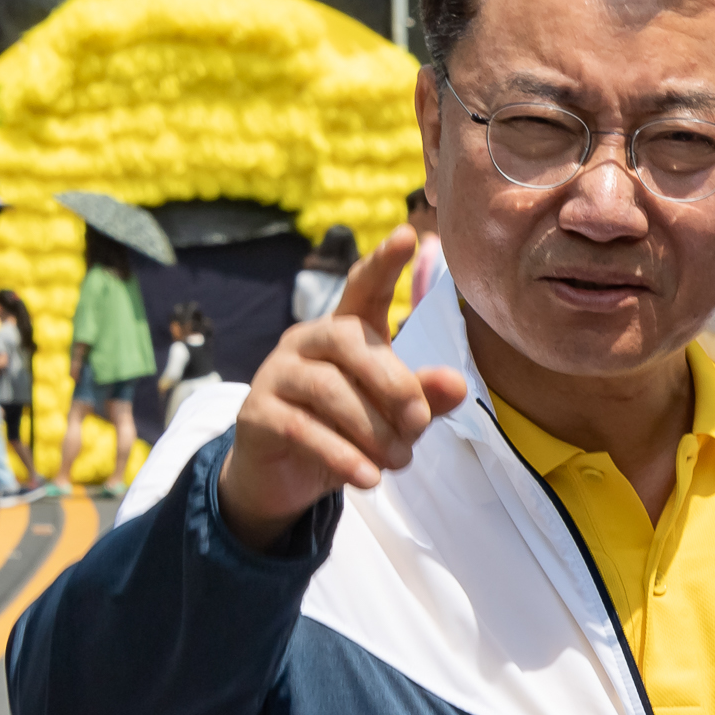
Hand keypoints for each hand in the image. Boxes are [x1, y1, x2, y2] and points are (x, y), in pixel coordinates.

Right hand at [218, 228, 466, 552]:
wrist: (285, 477)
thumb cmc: (349, 432)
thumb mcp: (393, 417)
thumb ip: (423, 398)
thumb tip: (457, 383)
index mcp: (344, 331)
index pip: (362, 288)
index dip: (382, 263)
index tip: (406, 235)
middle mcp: (306, 341)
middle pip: (350, 340)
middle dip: (394, 383)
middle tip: (421, 424)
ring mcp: (276, 375)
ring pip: (328, 390)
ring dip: (372, 429)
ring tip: (400, 461)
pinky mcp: (257, 414)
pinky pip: (302, 429)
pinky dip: (341, 455)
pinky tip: (368, 478)